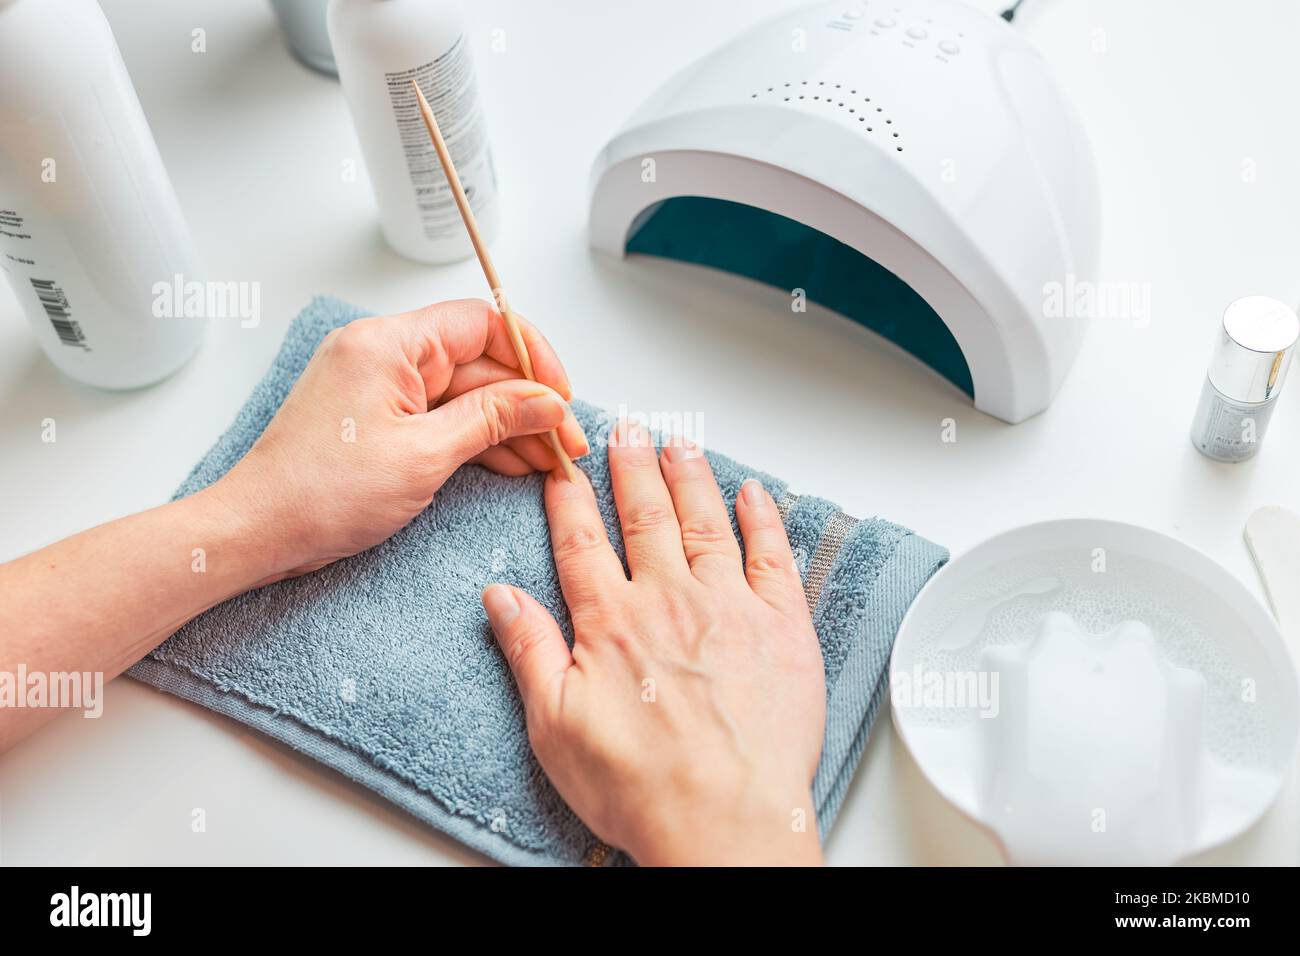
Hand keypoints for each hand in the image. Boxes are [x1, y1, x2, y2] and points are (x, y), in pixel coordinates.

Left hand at [211, 300, 587, 579]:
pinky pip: (442, 419)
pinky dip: (478, 442)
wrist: (258, 532)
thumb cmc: (320, 493)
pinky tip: (514, 466)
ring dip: (510, 428)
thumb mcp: (424, 456)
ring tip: (550, 462)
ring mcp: (381, 389)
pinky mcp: (380, 421)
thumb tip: (546, 401)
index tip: (561, 395)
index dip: (533, 355)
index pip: (482, 323)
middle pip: (479, 363)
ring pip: (466, 396)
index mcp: (388, 344)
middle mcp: (384, 355)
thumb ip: (493, 419)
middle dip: (528, 403)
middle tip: (566, 444)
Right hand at [482, 422, 826, 865]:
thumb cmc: (640, 786)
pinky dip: (761, 518)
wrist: (724, 822)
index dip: (571, 496)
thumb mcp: (554, 725)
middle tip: (627, 428)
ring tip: (679, 443)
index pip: (583, 539)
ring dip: (689, 476)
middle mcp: (669, 599)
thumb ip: (528, 650)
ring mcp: (729, 606)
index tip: (564, 464)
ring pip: (705, 521)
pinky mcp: (781, 626)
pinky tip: (751, 493)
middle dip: (632, 466)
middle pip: (645, 515)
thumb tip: (499, 596)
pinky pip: (771, 554)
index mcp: (611, 621)